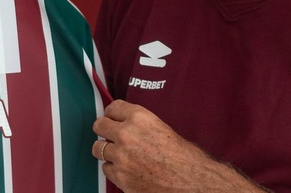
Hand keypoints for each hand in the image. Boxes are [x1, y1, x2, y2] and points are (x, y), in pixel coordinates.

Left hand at [92, 100, 267, 192]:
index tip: (112, 117)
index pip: (113, 107)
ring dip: (107, 151)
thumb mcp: (162, 129)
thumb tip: (128, 124)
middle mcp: (126, 134)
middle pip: (99, 125)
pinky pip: (106, 169)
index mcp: (140, 118)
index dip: (112, 114)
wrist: (191, 182)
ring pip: (98, 149)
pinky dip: (113, 169)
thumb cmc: (185, 158)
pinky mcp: (120, 176)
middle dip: (104, 130)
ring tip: (118, 154)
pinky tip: (126, 168)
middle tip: (109, 134)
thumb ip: (141, 125)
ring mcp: (121, 156)